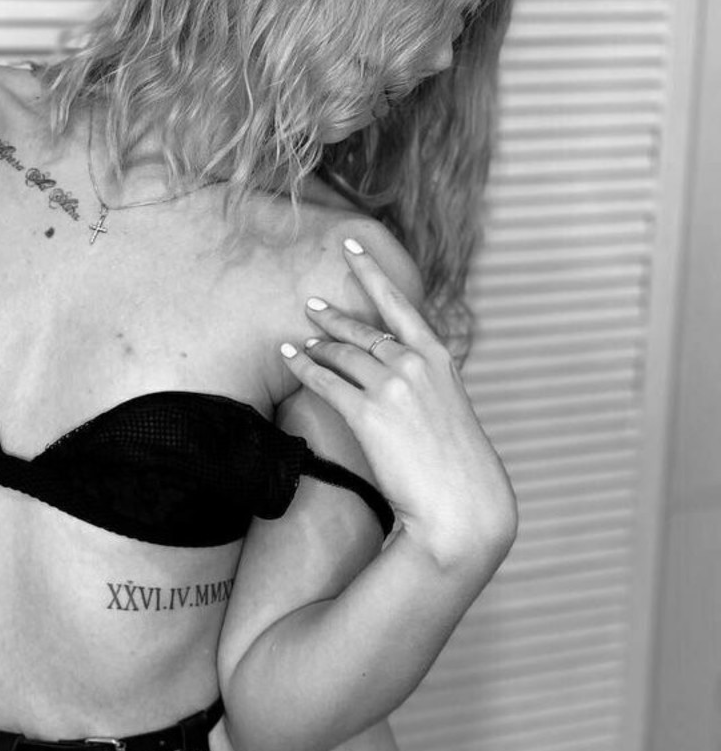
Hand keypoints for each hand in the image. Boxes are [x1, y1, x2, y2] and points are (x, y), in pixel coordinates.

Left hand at [281, 239, 516, 571]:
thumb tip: (396, 371)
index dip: (371, 271)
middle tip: (311, 305)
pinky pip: (325, 381)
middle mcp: (414, 363)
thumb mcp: (449, 409)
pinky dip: (304, 367)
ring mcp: (391, 386)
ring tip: (300, 342)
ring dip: (317, 346)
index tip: (351, 245)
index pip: (399, 303)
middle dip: (333, 317)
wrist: (461, 505)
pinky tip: (290, 357)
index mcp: (438, 358)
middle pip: (362, 331)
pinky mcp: (368, 412)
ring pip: (341, 354)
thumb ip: (424, 382)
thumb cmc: (457, 464)